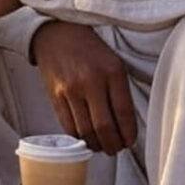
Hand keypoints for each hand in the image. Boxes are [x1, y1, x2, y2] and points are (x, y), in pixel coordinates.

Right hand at [32, 21, 136, 154]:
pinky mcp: (54, 96)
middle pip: (104, 127)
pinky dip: (78, 137)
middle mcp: (91, 82)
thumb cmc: (90, 50)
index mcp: (112, 72)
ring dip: (95, 145)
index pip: (124, 113)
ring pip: (85, 131)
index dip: (128, 134)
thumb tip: (125, 125)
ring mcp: (70, 90)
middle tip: (115, 149)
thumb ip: (120, 91)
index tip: (129, 141)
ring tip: (101, 146)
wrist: (57, 34)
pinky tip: (85, 137)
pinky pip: (68, 126)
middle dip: (112, 145)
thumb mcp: (114, 63)